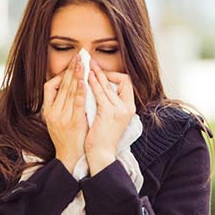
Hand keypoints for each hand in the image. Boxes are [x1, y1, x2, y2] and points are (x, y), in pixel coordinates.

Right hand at [42, 53, 87, 173]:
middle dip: (70, 69)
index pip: (49, 87)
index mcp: (48, 111)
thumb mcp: (56, 122)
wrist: (69, 157)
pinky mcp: (74, 122)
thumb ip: (59, 106)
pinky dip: (80, 91)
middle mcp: (53, 112)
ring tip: (82, 62)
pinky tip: (84, 81)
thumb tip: (67, 90)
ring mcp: (63, 117)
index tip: (69, 66)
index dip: (60, 75)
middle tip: (78, 56)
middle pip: (61, 86)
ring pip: (69, 92)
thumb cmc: (66, 139)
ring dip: (76, 75)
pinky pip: (77, 103)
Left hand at [85, 57, 135, 174]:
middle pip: (119, 80)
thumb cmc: (103, 137)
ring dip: (96, 73)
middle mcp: (127, 107)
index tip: (99, 73)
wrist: (101, 154)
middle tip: (91, 61)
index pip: (126, 83)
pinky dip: (93, 83)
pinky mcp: (108, 113)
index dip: (113, 75)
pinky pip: (100, 93)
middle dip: (102, 70)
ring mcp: (118, 110)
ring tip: (86, 65)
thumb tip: (101, 90)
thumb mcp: (111, 118)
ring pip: (107, 85)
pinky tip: (85, 77)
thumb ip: (109, 104)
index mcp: (129, 108)